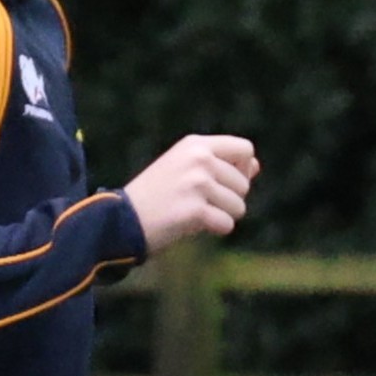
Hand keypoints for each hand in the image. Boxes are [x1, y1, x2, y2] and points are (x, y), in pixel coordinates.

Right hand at [125, 132, 257, 251]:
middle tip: (199, 204)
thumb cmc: (154, 196)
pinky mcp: (195, 210)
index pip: (245, 149)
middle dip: (230, 200)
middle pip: (244, 183)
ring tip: (194, 215)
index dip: (242, 170)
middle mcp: (199, 159)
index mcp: (196, 145)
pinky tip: (191, 226)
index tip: (225, 184)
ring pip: (239, 206)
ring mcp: (197, 183)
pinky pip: (226, 224)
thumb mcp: (184, 170)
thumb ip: (220, 165)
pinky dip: (214, 230)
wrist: (119, 219)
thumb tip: (255, 166)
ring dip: (222, 216)